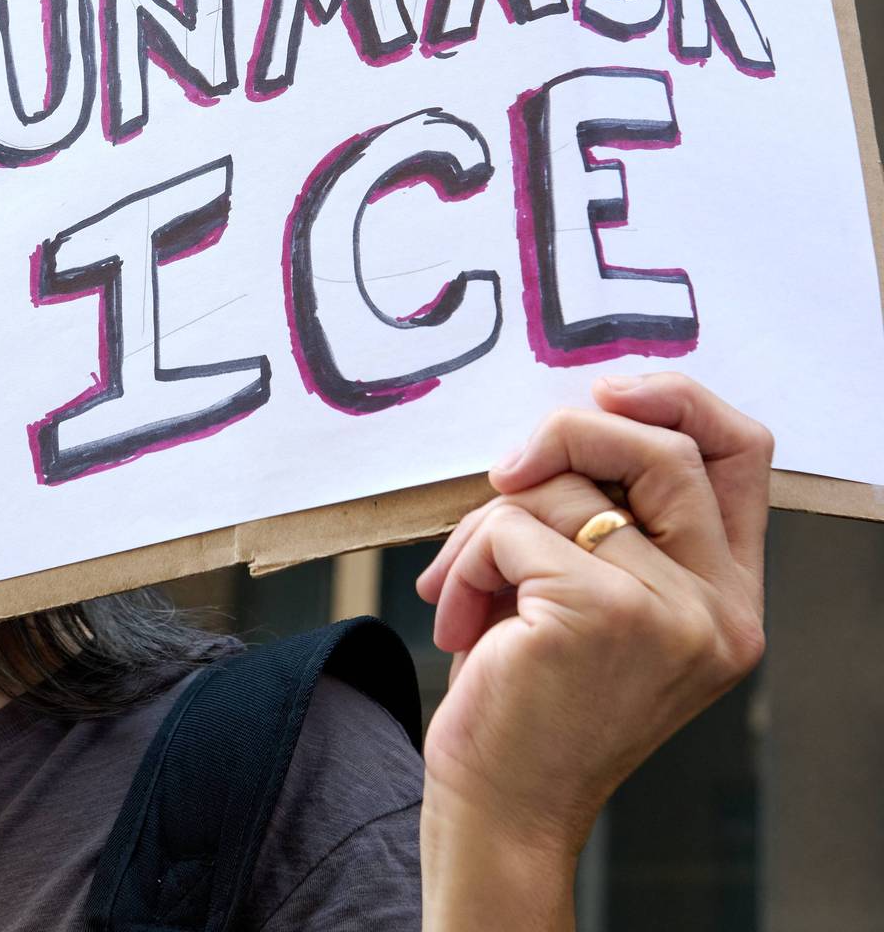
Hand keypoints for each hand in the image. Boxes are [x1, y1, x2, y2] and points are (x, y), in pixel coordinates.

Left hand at [415, 372, 770, 929]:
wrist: (502, 806)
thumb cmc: (534, 692)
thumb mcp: (590, 594)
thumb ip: (605, 515)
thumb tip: (562, 422)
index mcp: (728, 593)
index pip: (741, 453)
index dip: (678, 398)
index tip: (608, 392)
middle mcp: (720, 606)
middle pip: (660, 445)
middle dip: (566, 433)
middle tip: (505, 469)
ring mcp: (670, 612)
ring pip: (562, 488)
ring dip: (487, 524)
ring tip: (464, 585)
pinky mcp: (601, 615)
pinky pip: (510, 526)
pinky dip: (465, 559)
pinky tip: (456, 617)